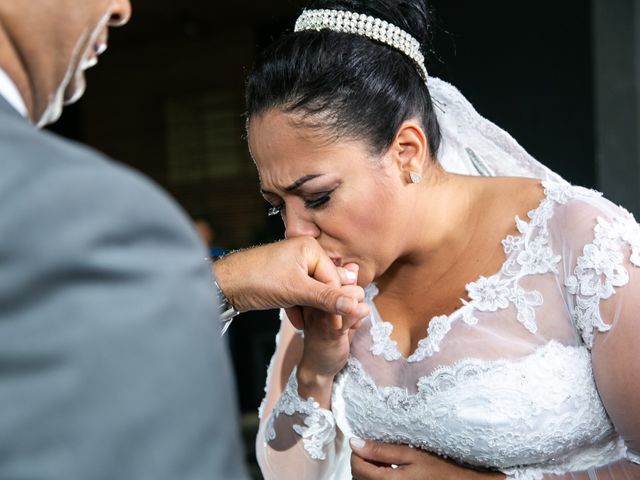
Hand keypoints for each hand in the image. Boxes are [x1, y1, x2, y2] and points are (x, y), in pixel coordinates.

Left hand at [213, 237, 368, 319]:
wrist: (223, 285)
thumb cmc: (257, 280)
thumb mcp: (296, 291)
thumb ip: (326, 298)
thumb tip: (356, 305)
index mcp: (310, 248)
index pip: (335, 278)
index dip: (338, 302)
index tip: (340, 325)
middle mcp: (304, 253)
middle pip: (325, 284)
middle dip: (324, 306)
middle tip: (328, 327)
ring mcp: (293, 266)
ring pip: (312, 292)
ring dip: (311, 310)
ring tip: (309, 325)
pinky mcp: (283, 278)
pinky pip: (300, 294)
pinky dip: (299, 308)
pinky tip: (297, 322)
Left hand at [350, 438, 504, 479]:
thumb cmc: (440, 470)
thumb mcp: (411, 454)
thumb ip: (381, 450)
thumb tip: (355, 442)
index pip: (357, 467)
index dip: (357, 452)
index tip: (365, 443)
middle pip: (358, 477)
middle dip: (362, 462)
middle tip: (375, 450)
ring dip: (368, 471)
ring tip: (383, 461)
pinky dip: (376, 478)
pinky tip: (389, 471)